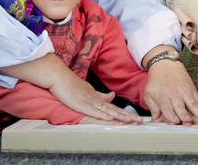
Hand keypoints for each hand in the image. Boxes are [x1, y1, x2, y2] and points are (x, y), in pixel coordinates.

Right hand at [0, 54, 140, 123]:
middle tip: (140, 122)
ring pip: (107, 110)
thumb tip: (111, 96)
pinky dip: (102, 115)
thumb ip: (99, 95)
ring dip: (119, 117)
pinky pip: (93, 110)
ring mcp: (88, 100)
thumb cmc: (69, 83)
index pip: (114, 107)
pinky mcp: (80, 103)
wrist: (57, 75)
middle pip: (114, 109)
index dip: (125, 113)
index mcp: (97, 96)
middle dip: (127, 117)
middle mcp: (95, 98)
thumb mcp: (87, 89)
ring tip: (130, 122)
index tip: (135, 118)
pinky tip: (110, 118)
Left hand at [143, 53, 197, 125]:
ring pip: (192, 104)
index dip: (171, 116)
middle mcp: (175, 94)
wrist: (165, 64)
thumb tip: (155, 119)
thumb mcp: (149, 93)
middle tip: (188, 122)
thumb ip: (153, 107)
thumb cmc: (157, 80)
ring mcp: (185, 92)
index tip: (175, 121)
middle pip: (181, 107)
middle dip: (185, 115)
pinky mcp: (192, 90)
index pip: (167, 108)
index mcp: (163, 97)